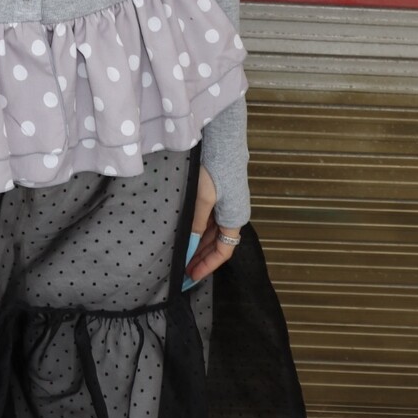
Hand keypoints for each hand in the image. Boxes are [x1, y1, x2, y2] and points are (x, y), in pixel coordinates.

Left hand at [185, 163, 240, 283]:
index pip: (223, 252)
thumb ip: (196, 223)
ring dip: (198, 244)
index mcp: (235, 218)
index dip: (208, 265)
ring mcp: (226, 205)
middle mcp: (233, 214)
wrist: (221, 142)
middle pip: (217, 244)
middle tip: (183, 270)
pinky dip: (198, 230)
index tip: (192, 275)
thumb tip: (189, 245)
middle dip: (201, 258)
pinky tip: (186, 234)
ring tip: (182, 255)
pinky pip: (209, 220)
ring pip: (212, 232)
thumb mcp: (203, 199)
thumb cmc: (216, 169)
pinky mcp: (219, 195)